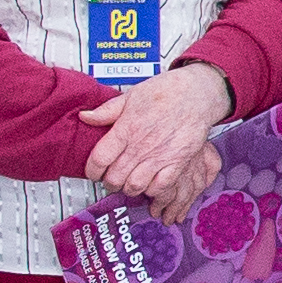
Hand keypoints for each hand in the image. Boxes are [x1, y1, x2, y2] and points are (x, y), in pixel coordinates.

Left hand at [84, 61, 232, 218]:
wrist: (196, 93)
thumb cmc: (166, 92)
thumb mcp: (131, 96)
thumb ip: (107, 110)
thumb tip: (85, 116)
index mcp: (127, 128)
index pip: (99, 159)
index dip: (92, 170)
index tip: (94, 172)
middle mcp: (141, 145)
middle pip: (115, 177)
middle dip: (109, 183)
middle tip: (111, 179)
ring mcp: (160, 156)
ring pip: (135, 186)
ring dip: (129, 188)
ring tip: (129, 183)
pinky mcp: (178, 162)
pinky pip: (161, 187)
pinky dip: (152, 191)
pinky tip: (150, 184)